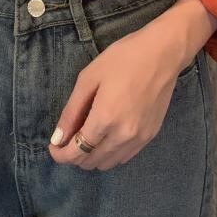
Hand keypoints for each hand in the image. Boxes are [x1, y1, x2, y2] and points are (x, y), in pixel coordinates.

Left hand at [49, 0, 209, 171]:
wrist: (163, 53)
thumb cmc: (123, 59)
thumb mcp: (88, 79)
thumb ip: (71, 112)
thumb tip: (57, 138)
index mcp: (104, 119)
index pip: (76, 152)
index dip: (60, 154)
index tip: (53, 146)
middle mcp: (122, 135)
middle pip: (90, 162)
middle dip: (73, 155)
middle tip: (68, 138)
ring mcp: (139, 138)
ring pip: (107, 164)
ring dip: (92, 156)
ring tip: (87, 137)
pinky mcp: (150, 136)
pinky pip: (124, 157)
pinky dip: (110, 153)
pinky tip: (106, 136)